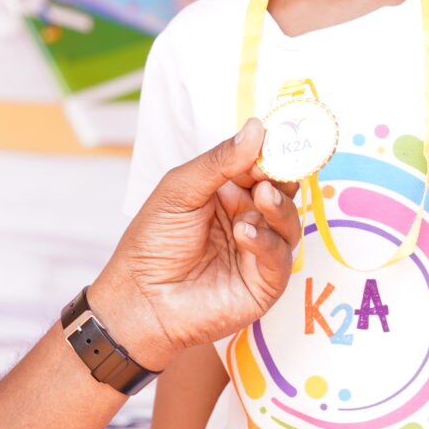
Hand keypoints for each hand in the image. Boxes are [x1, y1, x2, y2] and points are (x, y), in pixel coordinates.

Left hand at [88, 121, 301, 371]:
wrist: (139, 300)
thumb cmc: (152, 244)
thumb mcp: (180, 190)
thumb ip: (220, 162)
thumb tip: (257, 128)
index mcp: (227, 193)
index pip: (260, 165)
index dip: (271, 151)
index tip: (280, 135)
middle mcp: (247, 218)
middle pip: (282, 191)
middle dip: (284, 176)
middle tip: (278, 166)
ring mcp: (258, 251)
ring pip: (288, 222)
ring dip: (279, 206)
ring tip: (262, 196)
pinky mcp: (264, 282)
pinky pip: (280, 257)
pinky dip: (267, 242)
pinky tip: (245, 233)